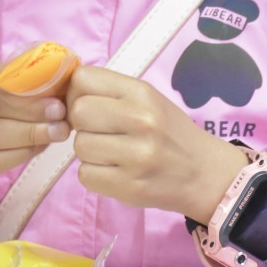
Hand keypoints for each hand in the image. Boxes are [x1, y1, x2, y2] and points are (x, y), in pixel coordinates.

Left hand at [66, 65, 245, 220]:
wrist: (203, 173)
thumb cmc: (169, 132)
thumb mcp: (148, 100)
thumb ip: (110, 92)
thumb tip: (62, 91)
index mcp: (142, 93)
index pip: (83, 79)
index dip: (77, 93)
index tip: (89, 105)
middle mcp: (141, 120)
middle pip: (78, 113)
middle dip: (82, 124)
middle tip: (100, 131)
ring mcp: (136, 156)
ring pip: (80, 146)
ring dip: (89, 152)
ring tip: (112, 153)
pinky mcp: (130, 187)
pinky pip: (86, 176)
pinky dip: (94, 175)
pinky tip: (114, 171)